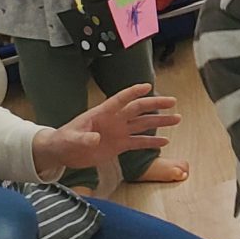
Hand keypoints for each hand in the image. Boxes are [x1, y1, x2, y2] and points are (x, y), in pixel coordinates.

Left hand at [35, 82, 179, 176]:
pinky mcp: (119, 145)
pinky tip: (165, 141)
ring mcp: (119, 132)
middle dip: (155, 104)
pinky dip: (152, 142)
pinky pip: (139, 142)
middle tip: (172, 102)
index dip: (133, 92)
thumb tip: (94, 138)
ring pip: (143, 124)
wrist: (63, 152)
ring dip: (159, 121)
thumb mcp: (71, 139)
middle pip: (138, 109)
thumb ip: (83, 138)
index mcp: (102, 113)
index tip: (147, 86)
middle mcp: (114, 120)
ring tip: (176, 119)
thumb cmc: (64, 140)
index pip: (120, 99)